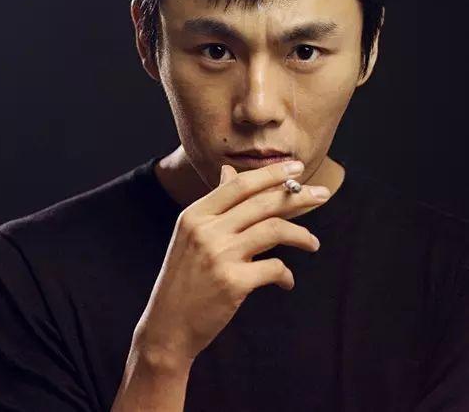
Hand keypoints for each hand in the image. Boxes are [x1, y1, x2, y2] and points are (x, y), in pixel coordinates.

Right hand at [131, 160, 329, 366]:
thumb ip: (215, 204)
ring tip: (313, 243)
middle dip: (298, 196)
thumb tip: (229, 172)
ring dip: (301, 235)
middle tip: (323, 195)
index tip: (297, 167)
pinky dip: (286, 275)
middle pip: (262, 203)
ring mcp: (220, 255)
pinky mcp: (233, 283)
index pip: (240, 184)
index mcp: (196, 214)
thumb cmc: (183, 276)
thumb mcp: (191, 234)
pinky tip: (286, 281)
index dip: (272, 173)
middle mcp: (207, 230)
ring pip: (274, 230)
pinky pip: (274, 268)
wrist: (167, 324)